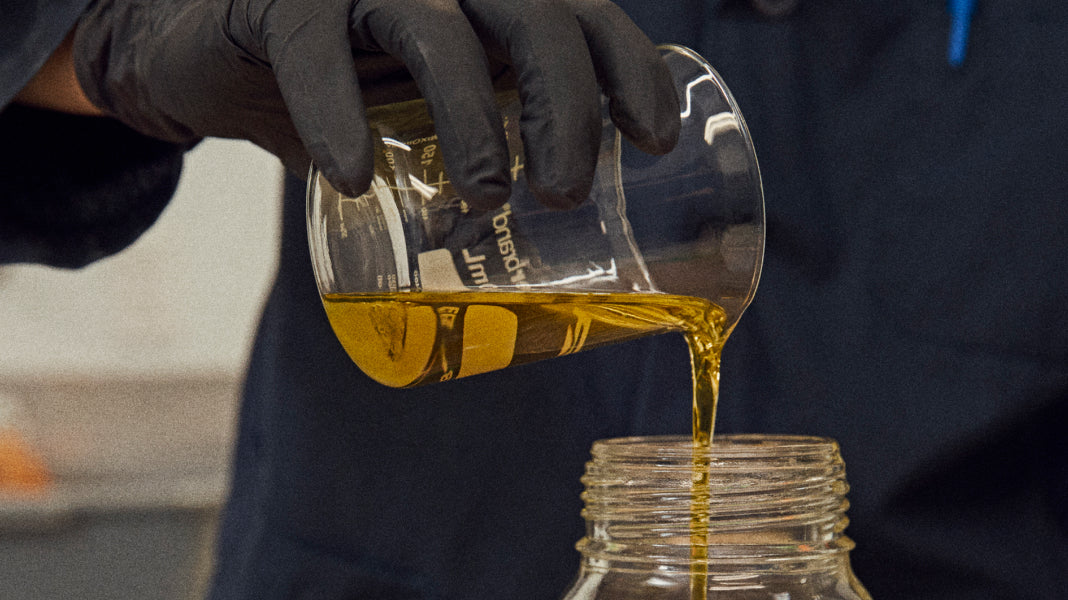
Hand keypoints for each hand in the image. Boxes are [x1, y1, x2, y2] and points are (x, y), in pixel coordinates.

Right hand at [73, 0, 679, 209]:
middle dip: (566, 105)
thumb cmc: (349, 88)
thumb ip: (477, 159)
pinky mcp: (283, 1)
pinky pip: (312, 46)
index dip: (629, 66)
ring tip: (487, 197)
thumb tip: (538, 268)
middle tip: (567, 193)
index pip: (582, 15)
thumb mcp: (425, 116)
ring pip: (437, 30)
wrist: (217, 56)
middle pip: (532, 18)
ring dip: (471, 116)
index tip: (656, 140)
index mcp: (488, 3)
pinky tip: (356, 178)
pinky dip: (336, 112)